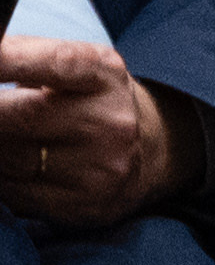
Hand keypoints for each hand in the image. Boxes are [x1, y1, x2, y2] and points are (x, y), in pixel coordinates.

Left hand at [0, 40, 188, 231]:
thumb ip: (22, 59)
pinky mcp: (84, 206)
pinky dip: (1, 177)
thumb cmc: (88, 101)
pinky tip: (12, 167)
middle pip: (18, 117)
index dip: (9, 60)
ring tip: (6, 134)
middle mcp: (109, 121)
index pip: (53, 62)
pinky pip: (12, 193)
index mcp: (103, 74)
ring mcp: (100, 168)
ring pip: (7, 160)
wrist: (150, 151)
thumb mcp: (71, 68)